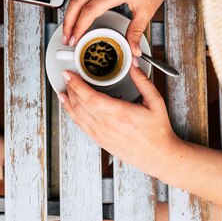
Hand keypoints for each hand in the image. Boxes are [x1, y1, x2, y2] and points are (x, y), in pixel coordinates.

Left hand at [59, 66, 180, 177]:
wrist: (158, 156)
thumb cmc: (158, 131)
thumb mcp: (155, 102)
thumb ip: (142, 81)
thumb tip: (132, 65)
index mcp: (120, 113)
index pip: (90, 97)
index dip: (76, 84)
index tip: (69, 74)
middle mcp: (107, 125)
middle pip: (80, 104)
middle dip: (70, 88)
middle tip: (66, 76)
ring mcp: (102, 134)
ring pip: (77, 115)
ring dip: (68, 101)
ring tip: (63, 89)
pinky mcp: (100, 140)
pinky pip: (81, 126)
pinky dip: (72, 114)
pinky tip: (69, 107)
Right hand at [62, 0, 176, 55]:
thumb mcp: (147, 10)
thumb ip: (136, 32)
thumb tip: (133, 48)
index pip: (89, 11)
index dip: (79, 27)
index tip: (76, 39)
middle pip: (76, 2)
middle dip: (68, 22)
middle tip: (68, 37)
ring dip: (69, 10)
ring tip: (69, 26)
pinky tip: (75, 6)